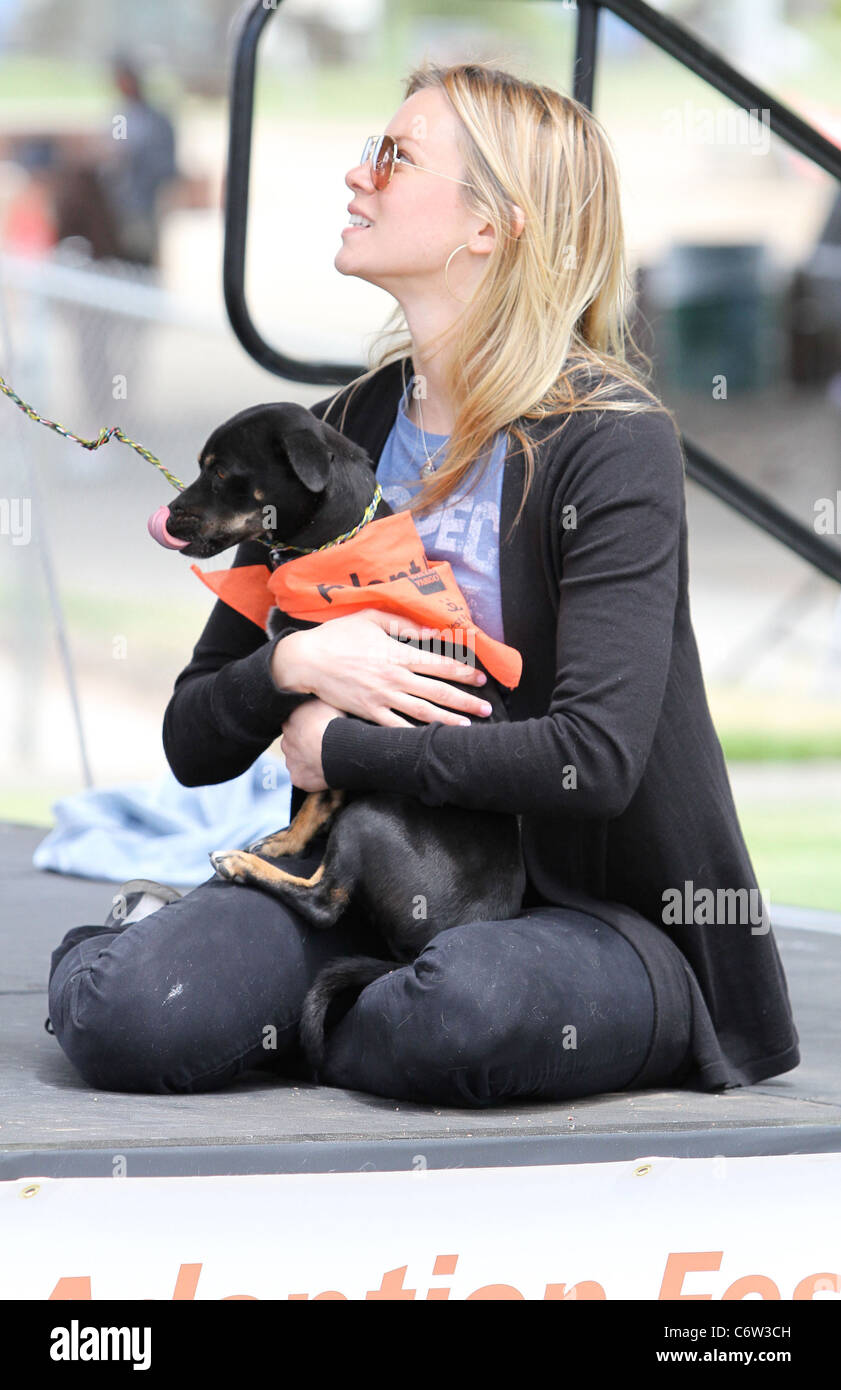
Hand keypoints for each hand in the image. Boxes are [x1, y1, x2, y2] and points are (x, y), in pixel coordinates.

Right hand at [273, 609, 492, 728]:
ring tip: (469, 727)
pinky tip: (431, 741)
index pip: (438, 664)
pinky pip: (396, 727)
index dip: (462, 671)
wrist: (306, 661)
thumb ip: (404, 625)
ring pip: (422, 712)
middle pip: (437, 691)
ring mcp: (381, 698)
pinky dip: (415, 735)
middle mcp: (393, 678)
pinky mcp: (368, 713)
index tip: (480, 678)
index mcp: (396, 654)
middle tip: (486, 707)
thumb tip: (433, 630)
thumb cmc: (338, 636)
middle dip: (465, 700)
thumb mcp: (370, 619)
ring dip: (448, 720)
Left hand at [279, 698, 345, 790]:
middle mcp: (286, 741)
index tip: (318, 726)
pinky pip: (304, 777)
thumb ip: (316, 700)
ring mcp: (291, 761)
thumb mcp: (325, 700)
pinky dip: (313, 776)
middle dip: (305, 743)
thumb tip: (315, 695)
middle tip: (324, 743)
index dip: (306, 724)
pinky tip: (326, 771)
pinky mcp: (297, 778)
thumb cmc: (335, 722)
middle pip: (293, 742)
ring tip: (328, 758)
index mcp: (290, 720)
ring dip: (308, 760)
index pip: (293, 721)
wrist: (339, 749)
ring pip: (297, 760)